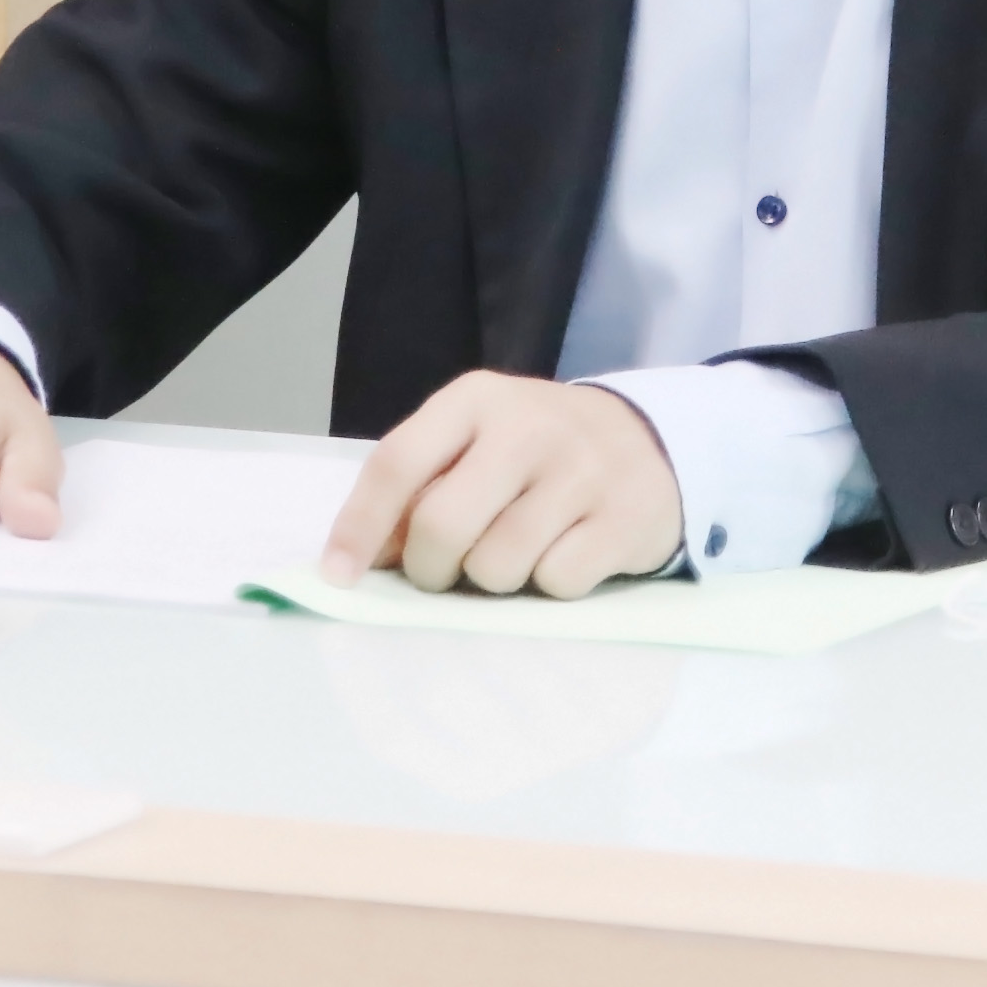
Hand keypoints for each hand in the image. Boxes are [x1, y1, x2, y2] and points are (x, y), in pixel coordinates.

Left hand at [320, 372, 682, 597]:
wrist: (647, 441)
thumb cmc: (535, 453)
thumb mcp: (474, 446)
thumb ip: (419, 491)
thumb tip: (362, 560)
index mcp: (476, 400)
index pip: (398, 463)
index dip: (359, 525)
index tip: (339, 576)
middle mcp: (528, 427)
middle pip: (441, 527)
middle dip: (431, 569)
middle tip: (448, 570)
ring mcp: (582, 470)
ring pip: (497, 566)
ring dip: (495, 580)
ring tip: (517, 553)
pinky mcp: (624, 517)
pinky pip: (556, 583)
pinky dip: (550, 586)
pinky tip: (565, 552)